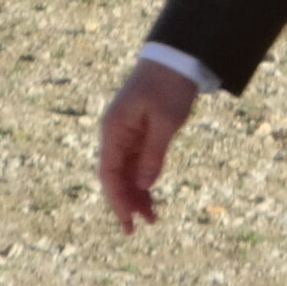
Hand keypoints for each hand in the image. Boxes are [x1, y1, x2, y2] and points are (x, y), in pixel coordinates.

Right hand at [98, 59, 199, 233]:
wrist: (177, 58)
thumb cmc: (170, 85)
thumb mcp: (166, 121)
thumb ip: (154, 153)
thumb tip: (145, 186)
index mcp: (114, 130)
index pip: (109, 173)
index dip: (117, 200)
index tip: (127, 221)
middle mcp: (116, 133)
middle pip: (115, 176)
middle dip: (126, 202)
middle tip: (140, 227)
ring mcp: (127, 133)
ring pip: (127, 171)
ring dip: (137, 194)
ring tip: (151, 217)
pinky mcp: (140, 131)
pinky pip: (137, 161)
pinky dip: (143, 179)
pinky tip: (151, 195)